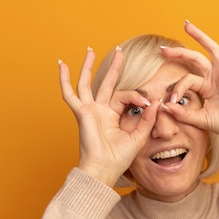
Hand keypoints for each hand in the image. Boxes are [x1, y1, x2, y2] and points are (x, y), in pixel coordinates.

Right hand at [59, 48, 158, 186]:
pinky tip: (61, 65)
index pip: (126, 96)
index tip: (149, 102)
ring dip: (89, 66)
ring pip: (87, 83)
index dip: (138, 96)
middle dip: (114, 68)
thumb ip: (147, 119)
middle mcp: (100, 112)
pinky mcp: (82, 113)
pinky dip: (64, 80)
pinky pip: (70, 94)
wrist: (104, 169)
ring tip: (90, 50)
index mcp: (113, 117)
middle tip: (120, 52)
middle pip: (107, 84)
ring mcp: (90, 111)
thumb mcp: (138, 137)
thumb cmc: (119, 159)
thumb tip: (157, 101)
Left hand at [160, 15, 218, 144]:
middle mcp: (214, 77)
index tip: (170, 102)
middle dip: (179, 52)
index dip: (177, 89)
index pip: (187, 80)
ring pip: (211, 48)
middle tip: (164, 49)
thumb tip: (164, 107)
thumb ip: (182, 113)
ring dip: (199, 35)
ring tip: (187, 25)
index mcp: (206, 87)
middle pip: (194, 58)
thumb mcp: (199, 119)